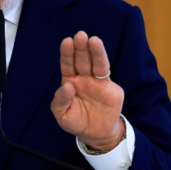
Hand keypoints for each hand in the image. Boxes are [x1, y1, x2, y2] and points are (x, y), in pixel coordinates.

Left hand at [50, 31, 124, 151]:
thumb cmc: (76, 121)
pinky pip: (105, 73)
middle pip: (81, 59)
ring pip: (95, 63)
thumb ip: (60, 100)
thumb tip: (67, 85)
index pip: (67, 64)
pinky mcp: (109, 87)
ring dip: (94, 51)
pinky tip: (99, 54)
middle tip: (80, 35)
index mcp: (70, 81)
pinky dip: (101, 63)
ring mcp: (97, 81)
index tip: (66, 42)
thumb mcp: (62, 115)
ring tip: (92, 40)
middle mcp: (83, 78)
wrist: (95, 134)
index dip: (67, 53)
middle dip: (80, 47)